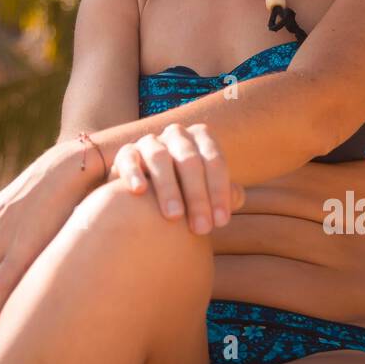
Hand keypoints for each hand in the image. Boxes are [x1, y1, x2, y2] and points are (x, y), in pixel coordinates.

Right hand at [111, 122, 244, 234]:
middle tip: (201, 228)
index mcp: (201, 138)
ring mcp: (150, 142)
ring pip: (159, 157)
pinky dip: (134, 173)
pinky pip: (128, 158)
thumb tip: (238, 196)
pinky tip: (140, 192)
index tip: (220, 223)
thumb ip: (224, 194)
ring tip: (174, 217)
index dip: (219, 192)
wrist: (149, 196)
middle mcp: (176, 135)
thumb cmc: (187, 194)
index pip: (215, 161)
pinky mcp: (126, 153)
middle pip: (189, 160)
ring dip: (168, 187)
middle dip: (197, 195)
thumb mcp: (207, 191)